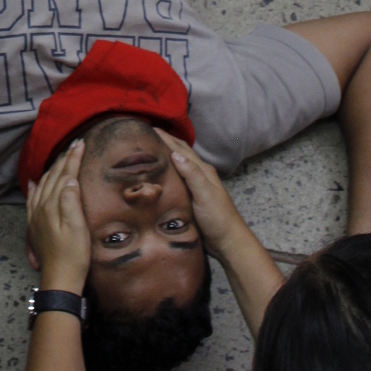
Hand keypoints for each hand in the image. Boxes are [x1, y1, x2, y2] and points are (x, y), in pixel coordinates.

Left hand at [25, 142, 89, 293]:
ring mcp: (36, 215)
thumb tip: (70, 179)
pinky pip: (33, 198)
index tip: (81, 143)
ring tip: (62, 157)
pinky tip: (35, 181)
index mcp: (52, 205)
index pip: (64, 175)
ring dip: (53, 169)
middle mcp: (41, 207)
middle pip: (53, 176)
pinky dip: (36, 186)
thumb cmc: (73, 255)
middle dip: (64, 159)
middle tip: (76, 145)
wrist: (59, 279)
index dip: (73, 159)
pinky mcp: (35, 224)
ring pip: (43, 184)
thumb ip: (71, 202)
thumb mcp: (77, 228)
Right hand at [151, 129, 246, 258]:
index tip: (146, 128)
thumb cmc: (218, 218)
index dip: (164, 137)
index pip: (180, 148)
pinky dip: (165, 173)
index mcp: (202, 170)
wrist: (228, 243)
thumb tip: (175, 153)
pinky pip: (174, 180)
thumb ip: (192, 174)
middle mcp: (198, 175)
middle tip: (143, 135)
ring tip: (146, 151)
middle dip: (163, 142)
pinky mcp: (189, 199)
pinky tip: (155, 177)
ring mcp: (194, 187)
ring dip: (164, 156)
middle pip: (179, 153)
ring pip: (176, 166)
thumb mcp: (205, 195)